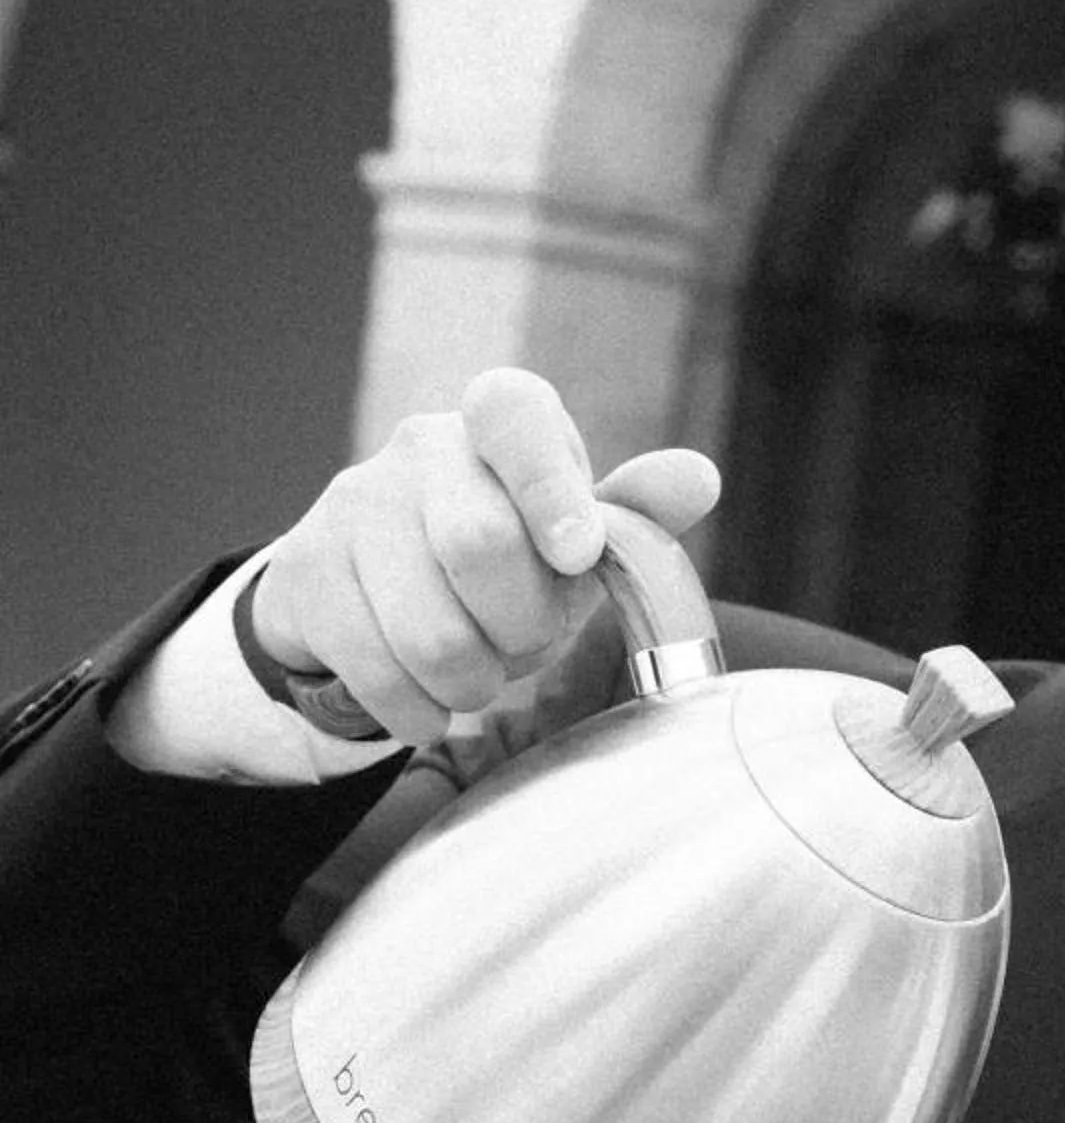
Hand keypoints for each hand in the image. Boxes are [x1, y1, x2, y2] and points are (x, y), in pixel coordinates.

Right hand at [248, 367, 720, 746]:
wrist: (378, 603)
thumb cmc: (504, 570)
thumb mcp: (575, 545)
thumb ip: (635, 516)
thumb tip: (700, 477)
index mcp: (498, 426)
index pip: (514, 413)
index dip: (548, 488)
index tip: (576, 554)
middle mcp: (419, 447)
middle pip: (478, 545)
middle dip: (519, 625)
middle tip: (519, 637)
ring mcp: (352, 504)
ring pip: (431, 631)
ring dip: (472, 679)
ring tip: (474, 667)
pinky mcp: (305, 574)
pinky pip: (379, 673)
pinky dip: (420, 709)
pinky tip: (426, 692)